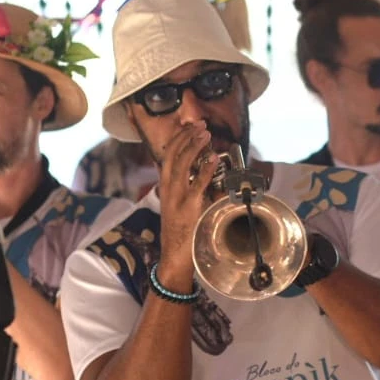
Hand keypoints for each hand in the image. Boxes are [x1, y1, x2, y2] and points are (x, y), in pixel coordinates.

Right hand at [156, 123, 214, 280]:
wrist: (175, 254)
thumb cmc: (180, 229)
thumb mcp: (177, 202)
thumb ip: (185, 185)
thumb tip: (198, 167)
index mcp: (165, 185)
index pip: (168, 153)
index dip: (179, 137)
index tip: (191, 126)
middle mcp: (168, 187)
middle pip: (173, 153)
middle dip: (187, 136)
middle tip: (201, 125)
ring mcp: (178, 197)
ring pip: (183, 164)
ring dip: (195, 146)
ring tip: (206, 135)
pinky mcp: (189, 207)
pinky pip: (198, 184)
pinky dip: (206, 169)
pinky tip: (213, 159)